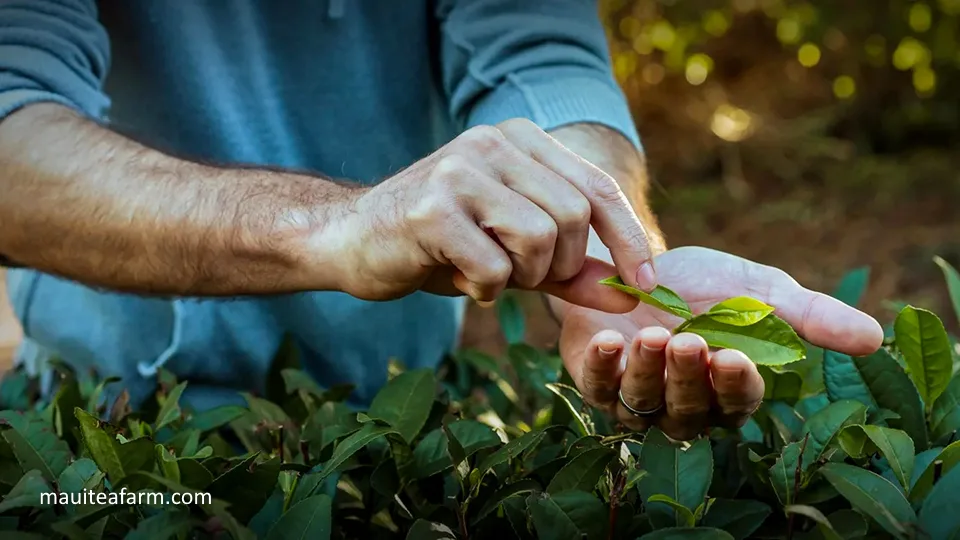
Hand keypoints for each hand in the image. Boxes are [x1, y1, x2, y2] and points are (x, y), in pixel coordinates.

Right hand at [330, 119, 656, 302]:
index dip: (629, 238)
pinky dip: (484, 288)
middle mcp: (493, 141)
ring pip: (538, 239)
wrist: (353, 241)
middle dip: (559, 265)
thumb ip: (572, 271)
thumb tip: (631, 296)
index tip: (646, 284)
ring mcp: (459, 170)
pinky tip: (457, 278)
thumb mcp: (517, 256)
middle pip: (572, 216)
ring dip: (519, 276)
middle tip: (523, 277)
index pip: (597, 187)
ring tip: (485, 273)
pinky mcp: (431, 207)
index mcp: (520, 140)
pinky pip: (492, 266)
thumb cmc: (441, 246)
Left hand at [558, 246, 884, 439]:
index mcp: (725, 389)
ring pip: (642, 404)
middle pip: (689, 409)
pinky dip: (601, 366)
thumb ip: (809, 316)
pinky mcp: (595, 380)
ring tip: (651, 335)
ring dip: (647, 372)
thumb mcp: (760, 291)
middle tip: (690, 342)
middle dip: (689, 377)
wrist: (635, 260)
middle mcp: (681, 405)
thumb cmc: (703, 284)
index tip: (734, 356)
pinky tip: (609, 340)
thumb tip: (875, 337)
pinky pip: (596, 386)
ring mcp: (635, 397)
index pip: (737, 402)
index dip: (736, 385)